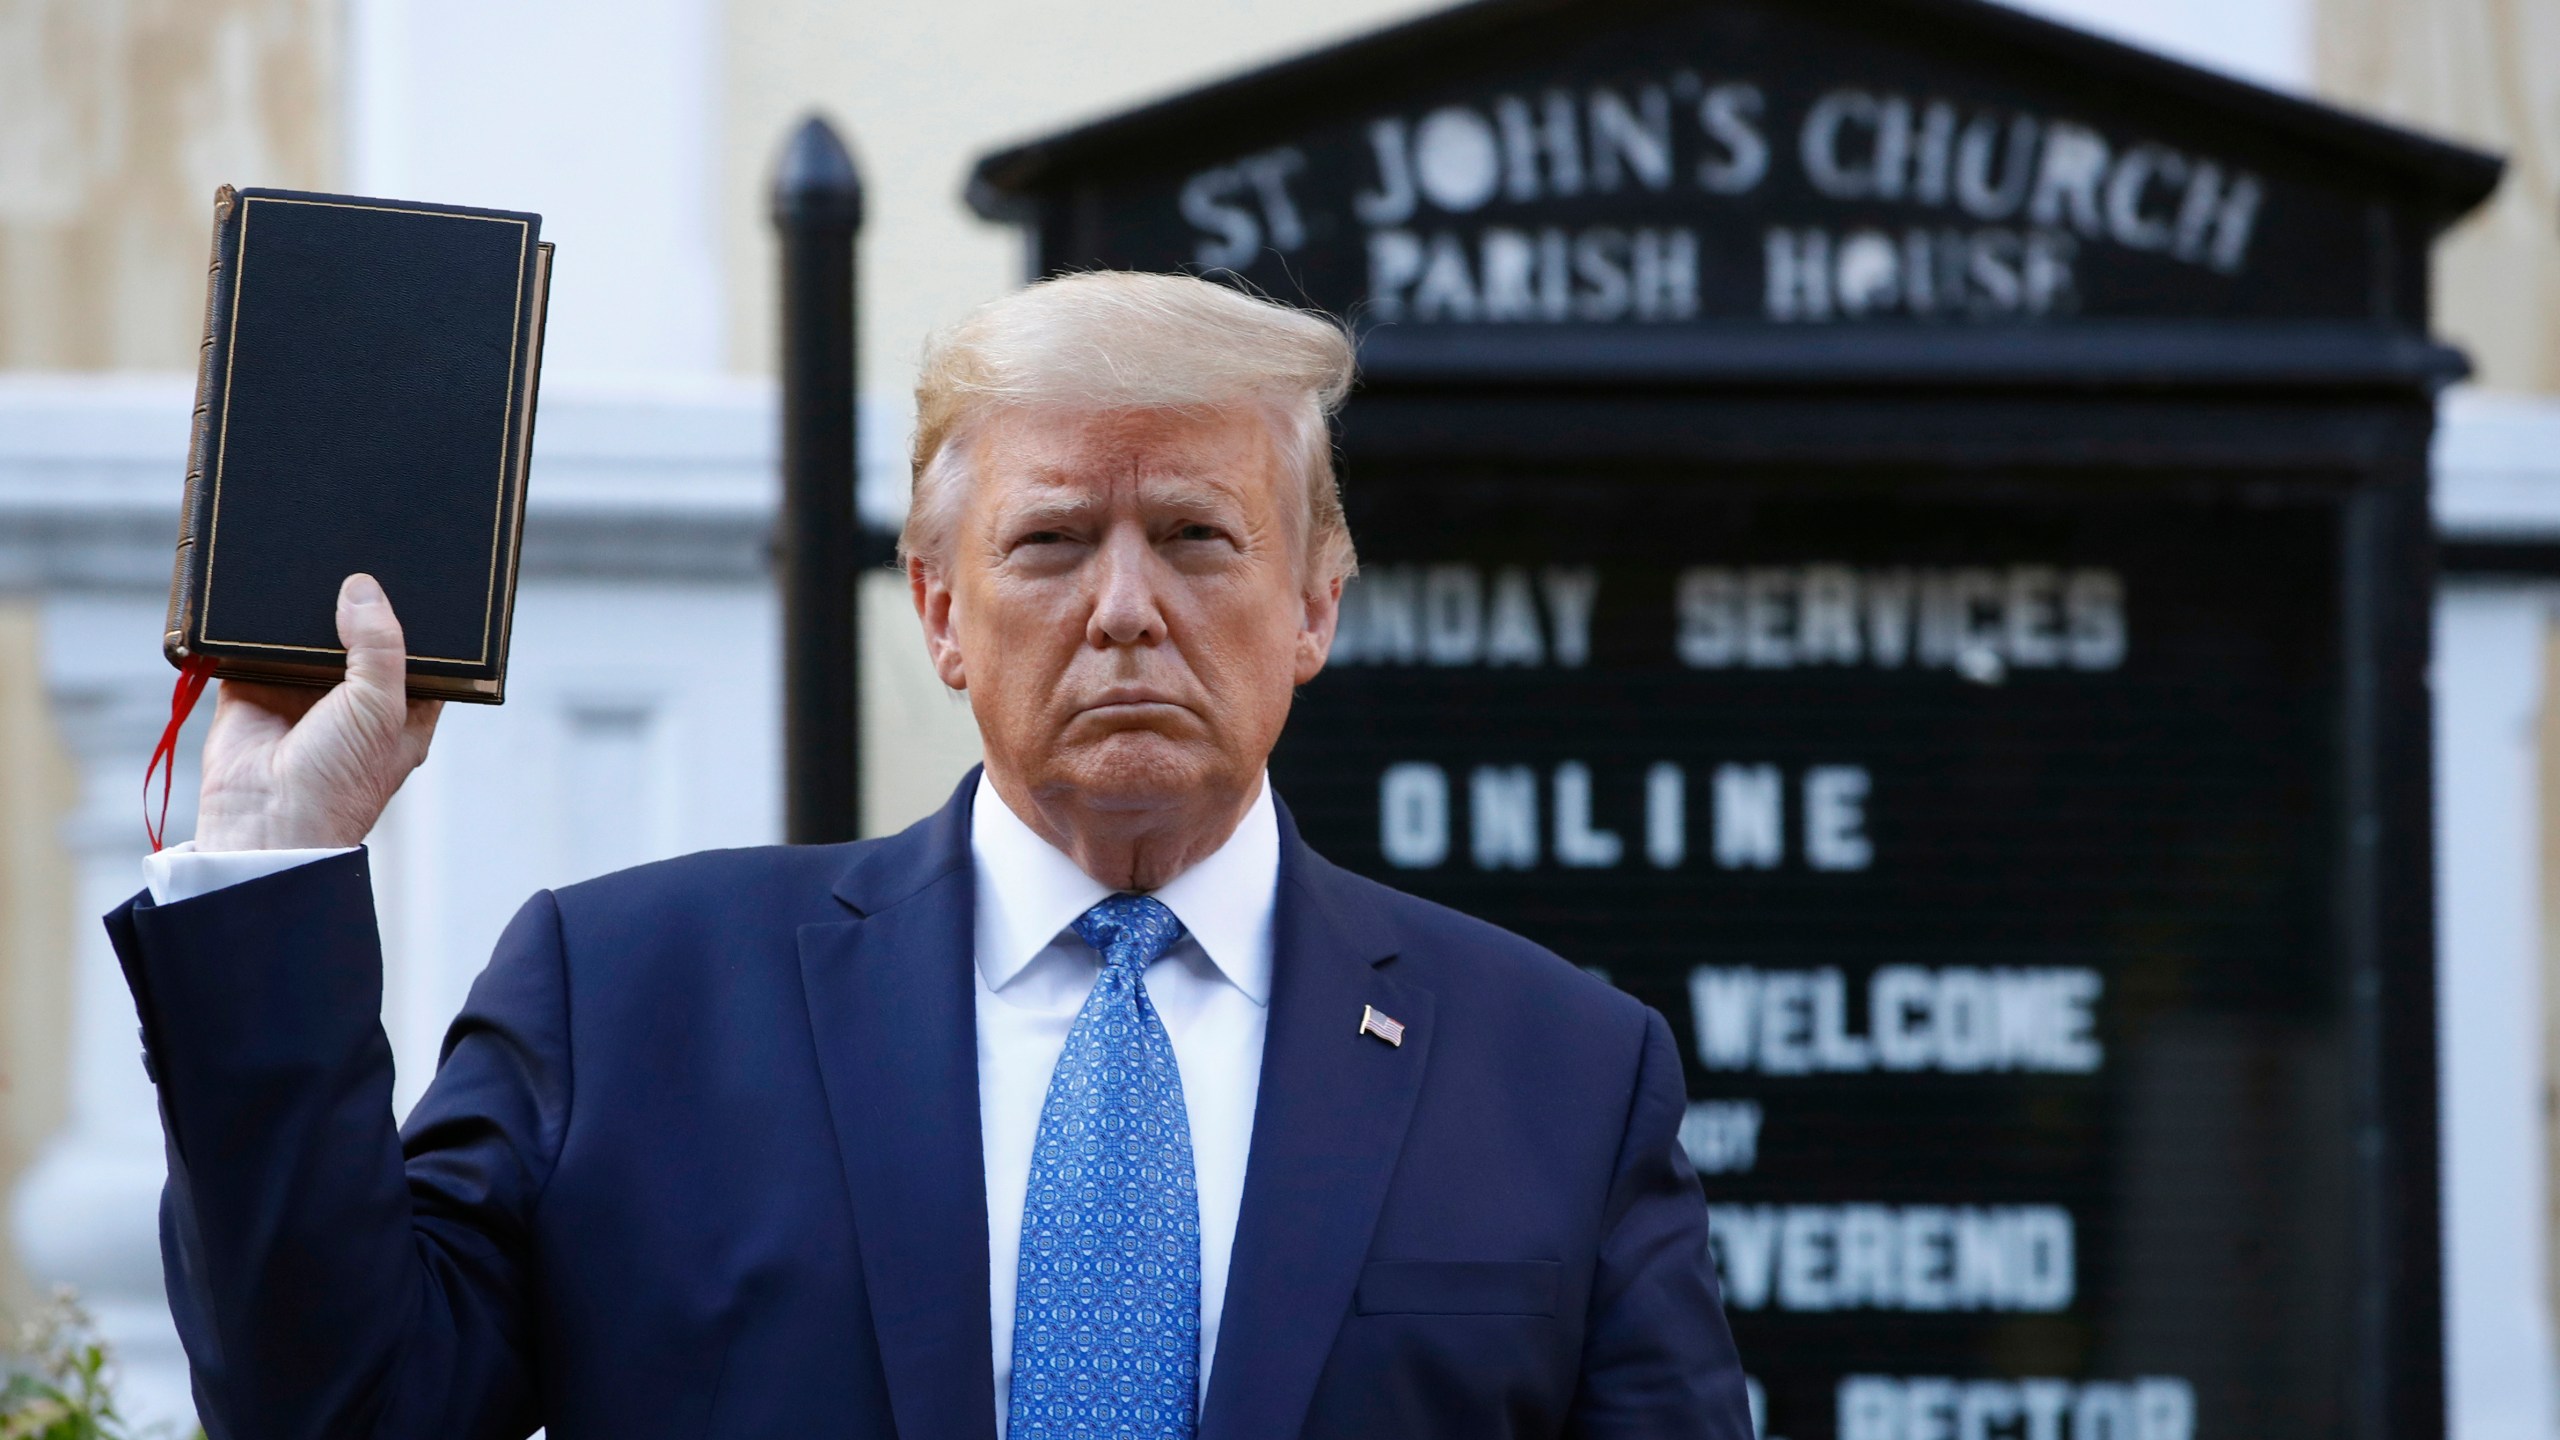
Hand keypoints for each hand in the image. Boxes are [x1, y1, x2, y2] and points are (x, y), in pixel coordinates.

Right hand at [193, 573, 443, 850]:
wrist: (266, 821)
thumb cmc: (340, 781)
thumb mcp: (381, 707)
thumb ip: (380, 646)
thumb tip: (362, 589)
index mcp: (401, 706)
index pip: (416, 650)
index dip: (415, 618)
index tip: (416, 573)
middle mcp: (353, 697)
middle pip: (358, 634)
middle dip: (355, 603)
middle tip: (356, 550)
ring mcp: (301, 691)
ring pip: (306, 634)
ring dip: (305, 607)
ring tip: (311, 556)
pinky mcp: (252, 687)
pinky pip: (253, 644)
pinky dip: (255, 622)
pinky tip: (263, 585)